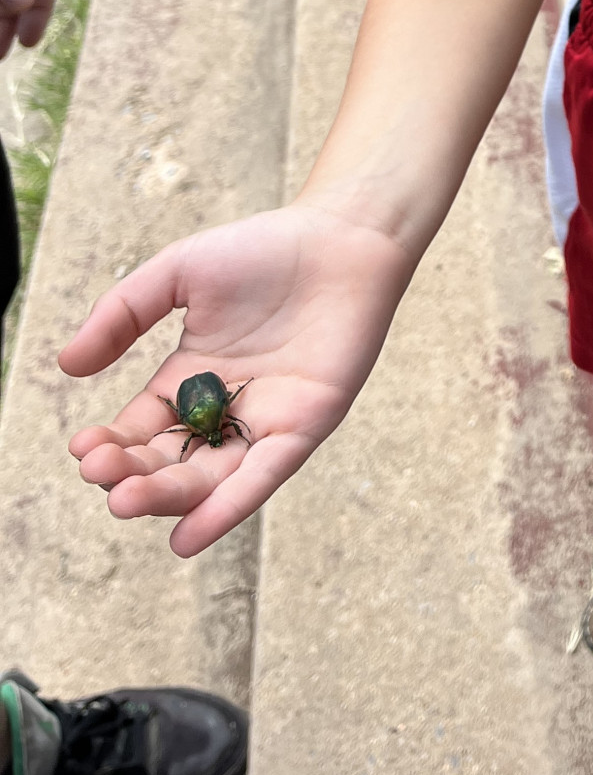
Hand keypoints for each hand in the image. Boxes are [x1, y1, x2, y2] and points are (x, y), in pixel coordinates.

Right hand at [60, 205, 412, 557]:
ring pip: (210, 477)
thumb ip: (122, 314)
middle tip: (100, 476)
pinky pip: (263, 474)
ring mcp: (266, 422)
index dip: (112, 446)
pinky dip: (228, 507)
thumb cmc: (265, 249)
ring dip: (168, 497)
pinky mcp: (306, 425)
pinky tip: (188, 537)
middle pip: (170, 460)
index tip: (83, 451)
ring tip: (126, 502)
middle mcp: (225, 409)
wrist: (343, 236)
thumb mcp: (177, 274)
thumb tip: (66, 366)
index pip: (141, 428)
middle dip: (131, 475)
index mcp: (191, 376)